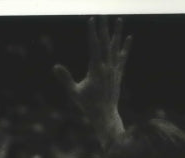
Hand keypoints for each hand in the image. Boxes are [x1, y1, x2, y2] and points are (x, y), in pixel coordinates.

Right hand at [53, 17, 130, 131]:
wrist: (105, 115)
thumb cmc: (88, 106)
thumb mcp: (74, 92)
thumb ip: (65, 78)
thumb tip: (55, 67)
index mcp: (96, 69)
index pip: (94, 46)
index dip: (92, 32)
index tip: (91, 20)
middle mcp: (107, 67)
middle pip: (106, 42)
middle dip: (104, 28)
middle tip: (103, 14)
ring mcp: (114, 70)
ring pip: (116, 47)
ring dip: (117, 33)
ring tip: (119, 19)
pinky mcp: (118, 74)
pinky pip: (123, 57)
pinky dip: (126, 47)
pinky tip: (129, 37)